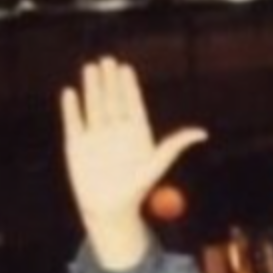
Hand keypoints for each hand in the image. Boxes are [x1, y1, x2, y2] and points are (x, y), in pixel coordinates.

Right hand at [59, 57, 207, 270]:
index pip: (132, 105)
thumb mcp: (157, 165)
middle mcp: (116, 132)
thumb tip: (202, 133)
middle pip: (113, 101)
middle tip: (108, 61)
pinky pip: (74, 123)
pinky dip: (72, 109)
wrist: (109, 211)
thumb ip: (174, 146)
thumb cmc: (136, 191)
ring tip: (91, 69)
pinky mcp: (76, 146)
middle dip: (110, 81)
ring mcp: (95, 137)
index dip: (129, 87)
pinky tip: (70, 93)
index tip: (126, 69)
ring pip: (94, 107)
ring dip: (92, 88)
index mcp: (136, 135)